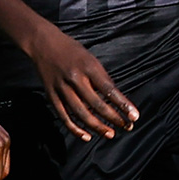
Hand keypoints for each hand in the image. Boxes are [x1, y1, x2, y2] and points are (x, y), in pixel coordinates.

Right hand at [24, 25, 136, 140]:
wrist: (43, 43)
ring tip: (110, 134)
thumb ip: (101, 78)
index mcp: (88, 67)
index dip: (123, 105)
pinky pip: (64, 116)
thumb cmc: (72, 50)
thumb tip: (114, 100)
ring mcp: (62, 88)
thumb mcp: (91, 59)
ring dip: (97, 126)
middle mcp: (75, 78)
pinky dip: (75, 128)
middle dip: (113, 118)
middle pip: (96, 104)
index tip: (134, 116)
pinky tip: (86, 136)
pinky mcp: (51, 95)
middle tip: (126, 127)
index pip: (109, 89)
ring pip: (81, 113)